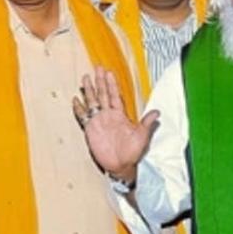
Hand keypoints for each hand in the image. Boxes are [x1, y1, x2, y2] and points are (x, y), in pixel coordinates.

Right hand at [73, 68, 159, 182]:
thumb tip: (157, 113)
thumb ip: (147, 123)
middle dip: (100, 81)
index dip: (112, 84)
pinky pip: (83, 117)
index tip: (109, 72)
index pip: (115, 95)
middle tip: (97, 68)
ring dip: (89, 90)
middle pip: (102, 94)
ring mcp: (99, 121)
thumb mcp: (142, 136)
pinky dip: (79, 109)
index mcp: (120, 115)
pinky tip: (76, 100)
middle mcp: (108, 115)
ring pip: (92, 102)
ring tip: (85, 78)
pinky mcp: (90, 130)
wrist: (121, 165)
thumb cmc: (132, 152)